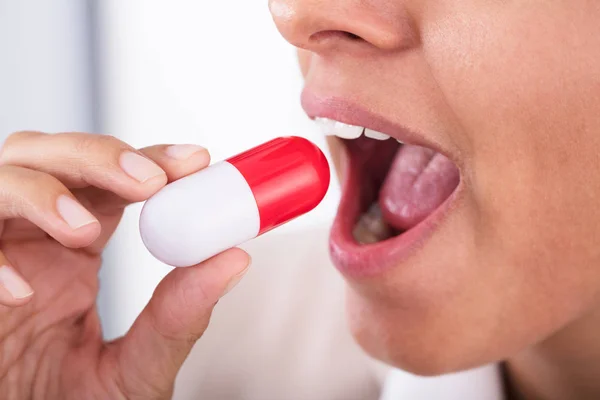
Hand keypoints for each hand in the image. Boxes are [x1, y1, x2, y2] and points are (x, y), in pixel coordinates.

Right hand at [0, 132, 250, 398]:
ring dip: (43, 193)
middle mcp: (33, 243)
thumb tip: (234, 260)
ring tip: (85, 230)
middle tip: (149, 182)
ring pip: (0, 182)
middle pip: (50, 158)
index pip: (110, 181)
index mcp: (76, 251)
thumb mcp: (137, 367)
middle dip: (99, 157)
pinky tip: (20, 292)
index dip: (149, 159)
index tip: (193, 161)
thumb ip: (178, 317)